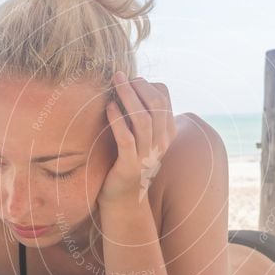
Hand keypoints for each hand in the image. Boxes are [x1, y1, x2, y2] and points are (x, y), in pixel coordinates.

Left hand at [99, 71, 176, 206]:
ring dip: (128, 97)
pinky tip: (109, 107)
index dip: (147, 84)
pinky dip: (117, 120)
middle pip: (155, 104)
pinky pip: (126, 138)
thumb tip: (126, 85)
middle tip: (119, 76)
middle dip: (137, 86)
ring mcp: (147, 155)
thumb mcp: (139, 136)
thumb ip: (139, 115)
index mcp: (166, 133)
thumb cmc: (126, 161)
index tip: (130, 80)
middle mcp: (161, 143)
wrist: (123, 198)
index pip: (163, 98)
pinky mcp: (130, 165)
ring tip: (114, 83)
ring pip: (142, 119)